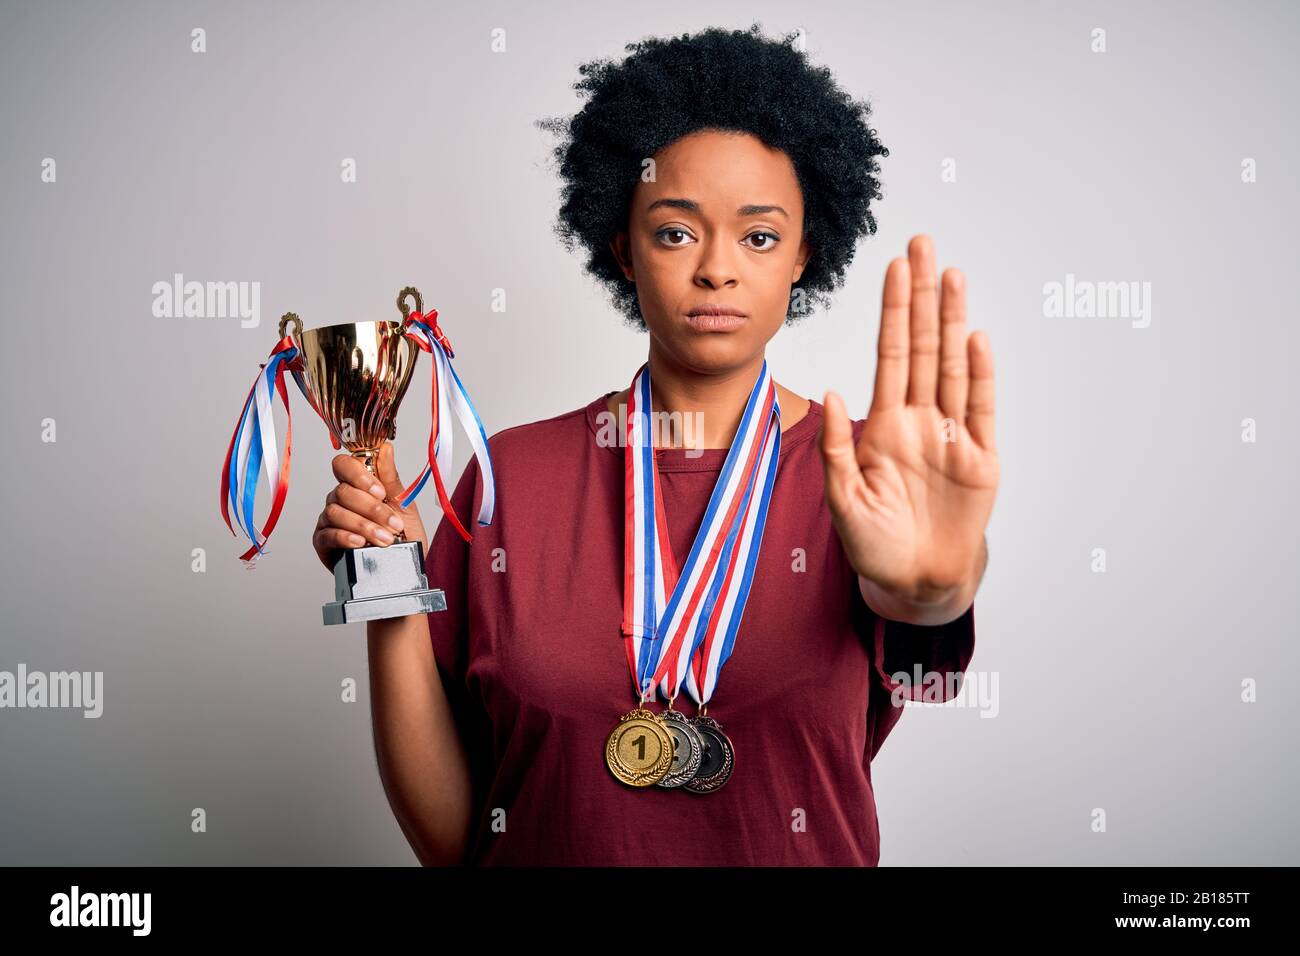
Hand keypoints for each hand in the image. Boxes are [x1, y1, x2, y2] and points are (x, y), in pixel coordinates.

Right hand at [311, 441, 428, 573]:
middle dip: (372, 509)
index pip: (344, 465)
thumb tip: (386, 448)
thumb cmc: (403, 536)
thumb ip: (391, 479)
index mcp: (358, 486)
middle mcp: (340, 500)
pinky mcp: (323, 542)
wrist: (402, 569)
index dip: (359, 475)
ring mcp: (330, 520)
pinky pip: (328, 534)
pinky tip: (360, 543)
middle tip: (394, 524)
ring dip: (364, 526)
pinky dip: (346, 537)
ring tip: (385, 540)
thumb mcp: (403, 506)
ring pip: (336, 512)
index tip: (380, 491)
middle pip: (343, 491)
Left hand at [819, 234, 998, 607]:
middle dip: (922, 296)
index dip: (892, 311)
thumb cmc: (873, 544)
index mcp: (883, 425)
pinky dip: (978, 374)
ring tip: (953, 275)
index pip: (888, 355)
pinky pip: (979, 409)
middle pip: (921, 346)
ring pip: (952, 366)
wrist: (915, 583)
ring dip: (952, 321)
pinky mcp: (980, 459)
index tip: (894, 267)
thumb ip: (835, 448)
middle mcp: (918, 420)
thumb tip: (831, 393)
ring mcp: (951, 435)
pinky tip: (974, 337)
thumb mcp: (842, 499)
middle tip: (923, 244)